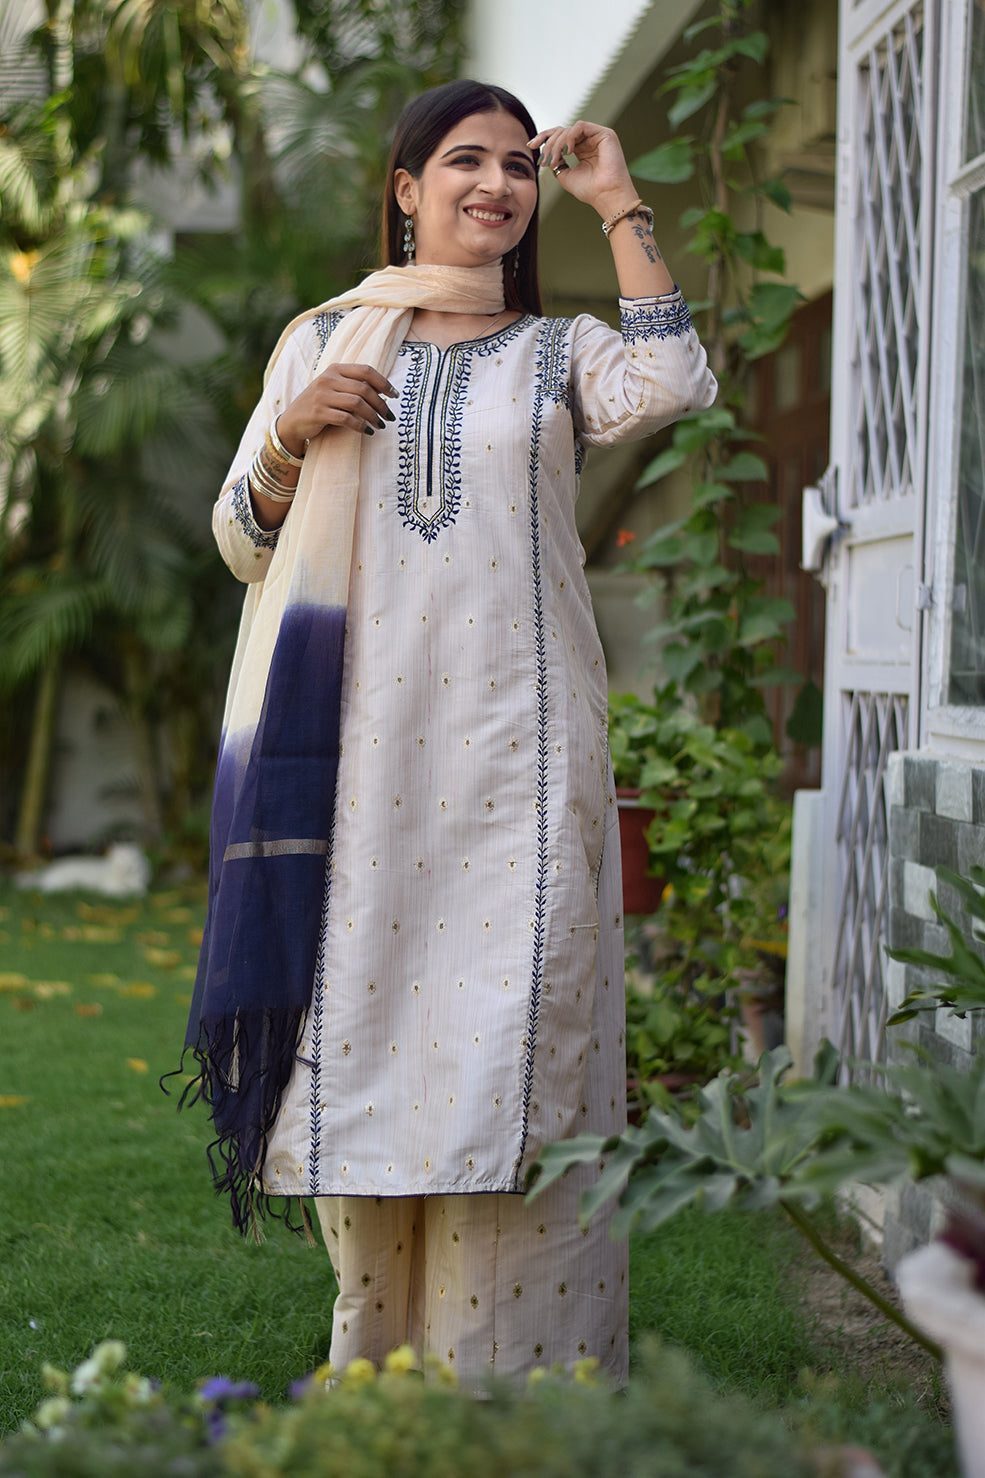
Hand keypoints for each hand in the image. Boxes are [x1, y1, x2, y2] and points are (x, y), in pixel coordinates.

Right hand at [276, 363, 397, 453]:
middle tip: (389, 416)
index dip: (383, 382)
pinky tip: (367, 432)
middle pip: (364, 388)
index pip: (365, 370)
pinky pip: (346, 419)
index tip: (395, 395)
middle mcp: (328, 379)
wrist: (292, 421)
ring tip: (380, 425)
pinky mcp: (318, 412)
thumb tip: (383, 392)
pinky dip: (361, 426)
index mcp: (335, 369)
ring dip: (373, 416)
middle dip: (381, 404)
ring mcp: (322, 395)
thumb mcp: (334, 389)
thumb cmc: (320, 405)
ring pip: (357, 403)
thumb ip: (353, 386)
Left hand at [528, 121, 637, 219]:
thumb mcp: (565, 175)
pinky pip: (580, 127)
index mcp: (581, 149)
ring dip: (557, 144)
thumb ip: (556, 162)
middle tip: (544, 160)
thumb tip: (546, 152)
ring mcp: (597, 136)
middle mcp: (589, 141)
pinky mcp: (604, 133)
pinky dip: (569, 137)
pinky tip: (567, 152)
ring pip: (568, 130)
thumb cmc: (589, 190)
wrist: (606, 196)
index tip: (530, 145)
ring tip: (554, 161)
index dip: (544, 138)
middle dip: (547, 143)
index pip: (560, 137)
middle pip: (561, 131)